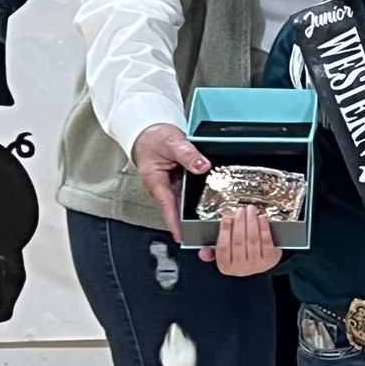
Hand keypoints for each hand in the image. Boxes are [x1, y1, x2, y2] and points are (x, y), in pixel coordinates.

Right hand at [131, 122, 208, 238]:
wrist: (149, 129)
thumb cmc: (153, 137)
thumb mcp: (171, 142)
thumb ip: (187, 154)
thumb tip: (202, 165)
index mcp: (156, 181)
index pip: (167, 205)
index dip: (175, 222)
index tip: (182, 236)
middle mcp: (165, 187)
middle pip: (179, 207)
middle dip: (191, 221)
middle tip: (206, 232)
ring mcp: (173, 185)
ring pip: (187, 201)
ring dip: (199, 209)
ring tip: (214, 221)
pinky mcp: (181, 181)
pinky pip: (191, 191)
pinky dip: (201, 195)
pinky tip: (215, 200)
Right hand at [201, 205, 281, 274]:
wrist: (261, 264)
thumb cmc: (240, 256)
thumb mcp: (224, 257)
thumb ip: (211, 253)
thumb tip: (202, 251)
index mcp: (226, 267)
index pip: (223, 247)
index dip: (224, 231)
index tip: (226, 217)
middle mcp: (240, 268)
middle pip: (238, 241)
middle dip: (239, 223)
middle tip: (240, 210)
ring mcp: (256, 265)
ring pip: (252, 239)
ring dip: (251, 222)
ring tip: (250, 210)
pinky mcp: (270, 260)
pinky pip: (266, 241)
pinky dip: (264, 228)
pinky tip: (261, 218)